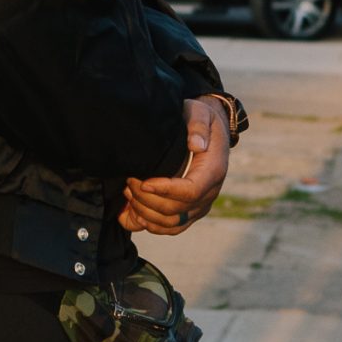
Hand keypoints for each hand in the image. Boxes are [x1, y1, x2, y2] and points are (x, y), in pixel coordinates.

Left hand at [119, 95, 232, 234]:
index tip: (143, 182)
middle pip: (177, 210)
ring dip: (146, 213)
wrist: (209, 131)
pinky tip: (133, 212)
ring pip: (172, 223)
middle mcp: (210, 193)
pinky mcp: (191, 211)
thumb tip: (196, 144)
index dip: (165, 191)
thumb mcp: (200, 112)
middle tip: (128, 181)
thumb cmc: (200, 119)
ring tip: (128, 192)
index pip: (190, 191)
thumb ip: (197, 126)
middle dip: (147, 199)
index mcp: (213, 171)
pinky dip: (151, 225)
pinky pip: (172, 228)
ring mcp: (201, 205)